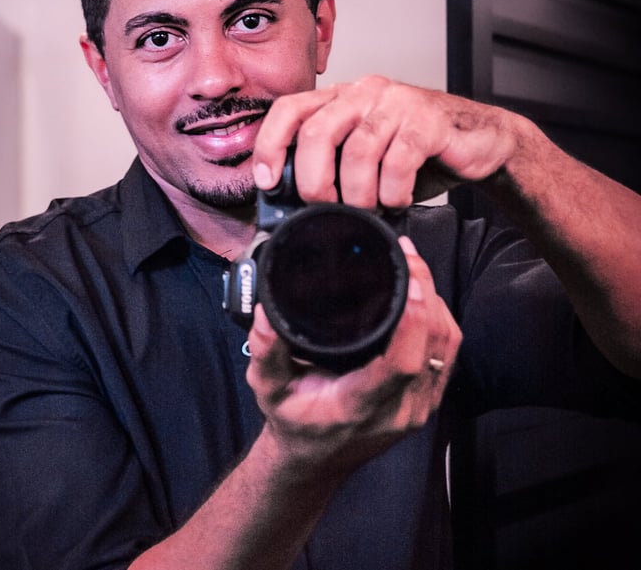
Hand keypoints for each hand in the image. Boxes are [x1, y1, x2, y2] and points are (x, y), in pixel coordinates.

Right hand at [246, 236, 461, 476]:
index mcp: (360, 406)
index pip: (401, 364)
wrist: (314, 459)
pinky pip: (448, 352)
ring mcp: (418, 407)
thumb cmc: (294, 421)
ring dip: (436, 301)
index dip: (412, 321)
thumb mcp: (268, 390)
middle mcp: (398, 409)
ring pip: (446, 345)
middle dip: (426, 294)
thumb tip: (265, 314)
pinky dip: (440, 318)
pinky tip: (424, 293)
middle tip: (407, 254)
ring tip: (414, 264)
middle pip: (432, 346)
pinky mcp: (427, 399)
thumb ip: (266, 354)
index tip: (407, 280)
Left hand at [253, 76, 521, 209]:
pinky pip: (398, 160)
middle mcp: (364, 93)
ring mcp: (396, 103)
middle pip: (316, 132)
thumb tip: (294, 205)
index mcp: (341, 98)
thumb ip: (333, 167)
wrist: (480, 141)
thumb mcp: (366, 157)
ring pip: (358, 150)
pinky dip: (393, 191)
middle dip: (313, 180)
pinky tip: (397, 199)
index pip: (289, 109)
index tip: (266, 182)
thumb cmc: (418, 152)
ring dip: (358, 193)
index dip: (269, 145)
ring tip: (367, 208)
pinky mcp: (427, 120)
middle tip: (323, 206)